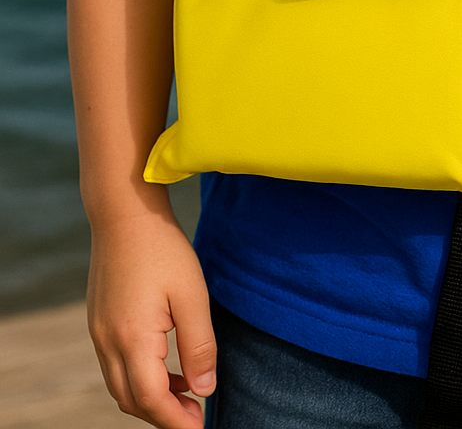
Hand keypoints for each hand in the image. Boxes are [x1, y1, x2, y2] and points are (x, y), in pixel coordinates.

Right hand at [86, 202, 215, 425]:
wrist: (124, 213)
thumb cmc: (162, 249)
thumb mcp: (192, 295)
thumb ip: (199, 346)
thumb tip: (204, 390)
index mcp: (131, 338)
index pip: (151, 400)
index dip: (175, 420)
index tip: (199, 426)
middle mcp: (108, 342)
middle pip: (131, 401)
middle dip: (162, 415)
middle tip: (196, 414)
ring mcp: (98, 333)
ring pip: (121, 386)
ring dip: (151, 398)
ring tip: (187, 392)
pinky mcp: (99, 322)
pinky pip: (116, 366)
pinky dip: (139, 377)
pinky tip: (166, 365)